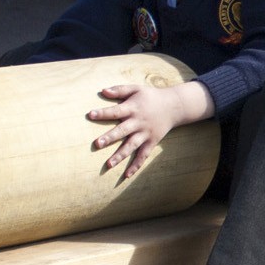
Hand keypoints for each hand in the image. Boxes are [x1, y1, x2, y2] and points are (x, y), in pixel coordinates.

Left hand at [89, 78, 209, 174]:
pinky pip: (143, 155)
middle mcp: (138, 122)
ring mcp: (145, 134)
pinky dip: (136, 165)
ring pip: (132, 146)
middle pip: (122, 131)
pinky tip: (127, 175)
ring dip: (120, 155)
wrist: (174, 106)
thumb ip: (119, 90)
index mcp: (133, 108)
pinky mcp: (152, 142)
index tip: (90, 115)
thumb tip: (102, 91)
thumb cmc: (150, 96)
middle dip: (110, 137)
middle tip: (97, 144)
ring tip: (108, 164)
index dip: (103, 113)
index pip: (116, 111)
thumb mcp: (136, 89)